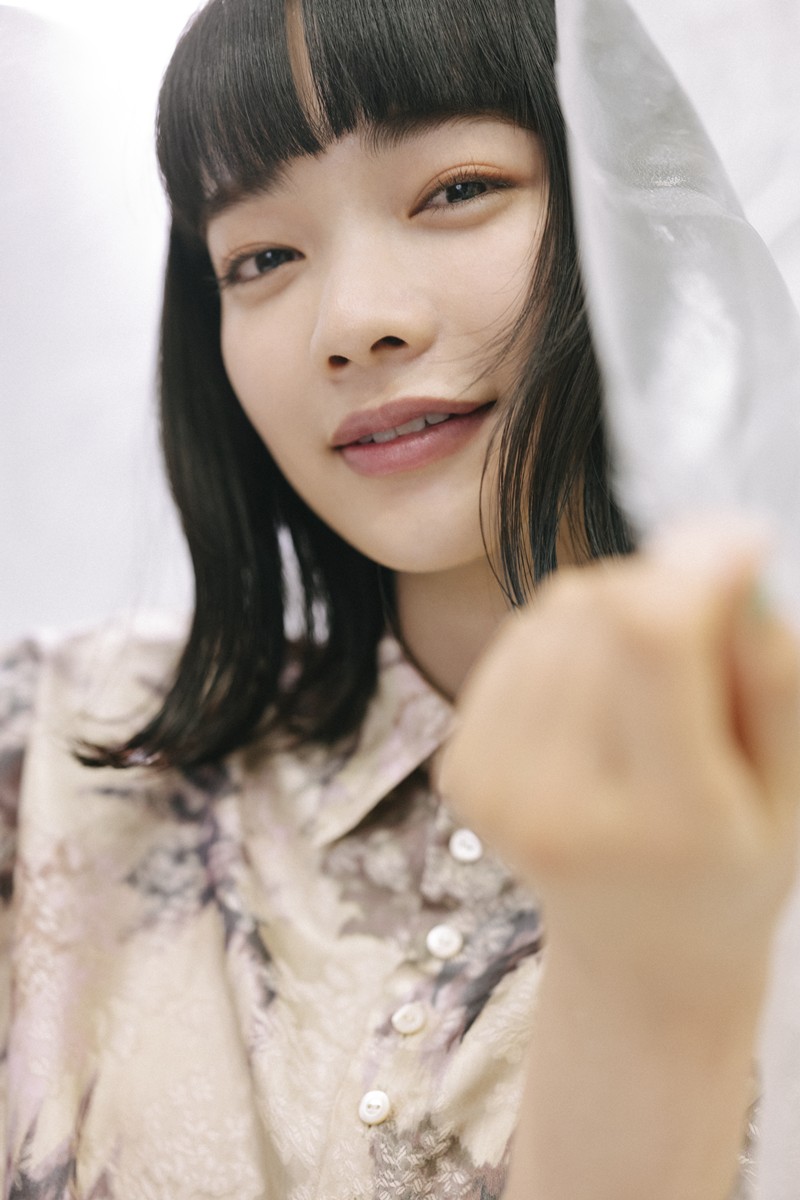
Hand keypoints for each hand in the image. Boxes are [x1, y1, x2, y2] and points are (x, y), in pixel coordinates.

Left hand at [438, 517, 799, 1007]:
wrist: (640, 948)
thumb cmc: (733, 861)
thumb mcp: (792, 783)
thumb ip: (770, 668)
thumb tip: (723, 544)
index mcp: (667, 824)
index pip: (650, 643)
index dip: (694, 567)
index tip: (742, 544)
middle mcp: (559, 809)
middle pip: (601, 613)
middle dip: (664, 595)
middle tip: (704, 654)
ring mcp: (495, 791)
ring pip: (555, 612)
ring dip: (613, 613)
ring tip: (648, 689)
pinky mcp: (460, 771)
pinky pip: (518, 638)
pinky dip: (565, 642)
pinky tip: (596, 699)